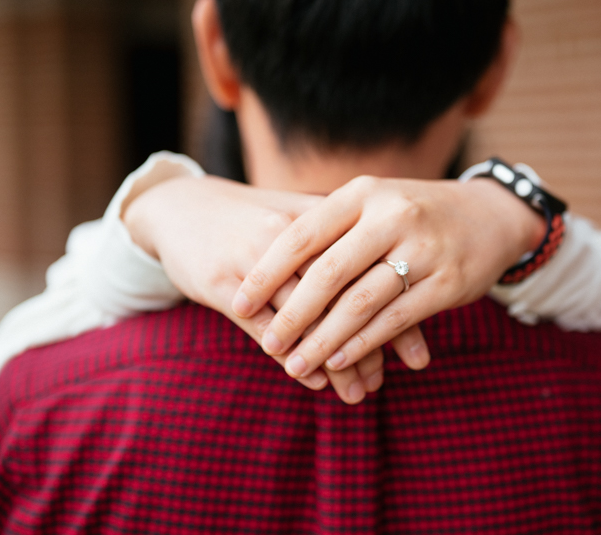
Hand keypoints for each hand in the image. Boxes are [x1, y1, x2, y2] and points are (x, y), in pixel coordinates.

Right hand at [124, 175, 384, 403]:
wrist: (180, 207)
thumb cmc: (253, 220)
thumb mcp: (301, 222)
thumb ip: (345, 248)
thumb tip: (399, 287)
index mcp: (320, 218)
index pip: (372, 270)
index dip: (398, 314)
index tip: (420, 354)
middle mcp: (292, 238)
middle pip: (343, 297)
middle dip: (370, 345)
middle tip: (386, 382)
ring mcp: (256, 261)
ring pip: (307, 319)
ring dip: (335, 361)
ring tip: (357, 394)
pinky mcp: (223, 283)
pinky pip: (264, 329)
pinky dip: (293, 357)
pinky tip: (315, 380)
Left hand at [232, 175, 545, 379]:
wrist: (490, 215)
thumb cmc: (412, 214)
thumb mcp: (371, 205)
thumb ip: (328, 228)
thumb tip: (262, 267)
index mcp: (362, 194)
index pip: (301, 235)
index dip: (265, 273)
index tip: (238, 303)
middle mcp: (391, 216)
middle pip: (327, 273)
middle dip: (292, 314)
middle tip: (268, 344)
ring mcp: (422, 250)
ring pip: (360, 303)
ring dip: (324, 339)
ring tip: (296, 364)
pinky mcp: (447, 283)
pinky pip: (394, 320)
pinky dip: (362, 344)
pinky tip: (339, 360)